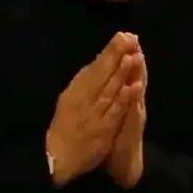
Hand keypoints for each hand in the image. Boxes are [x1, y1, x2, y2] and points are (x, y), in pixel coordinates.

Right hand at [46, 32, 142, 185]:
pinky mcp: (102, 128)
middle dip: (116, 55)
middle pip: (102, 74)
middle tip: (129, 38)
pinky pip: (115, 111)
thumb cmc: (67, 124)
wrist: (57, 158)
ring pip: (109, 90)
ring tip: (132, 57)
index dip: (109, 51)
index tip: (123, 35)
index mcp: (77, 90)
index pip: (95, 67)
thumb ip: (87, 81)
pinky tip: (135, 87)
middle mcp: (84, 99)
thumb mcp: (72, 98)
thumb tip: (102, 59)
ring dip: (121, 73)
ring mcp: (93, 113)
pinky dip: (125, 98)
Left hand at [105, 51, 147, 188]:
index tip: (125, 34)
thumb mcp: (115, 109)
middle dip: (133, 57)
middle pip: (134, 76)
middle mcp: (133, 102)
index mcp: (126, 96)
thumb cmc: (116, 133)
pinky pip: (133, 113)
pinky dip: (134, 101)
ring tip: (137, 56)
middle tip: (133, 38)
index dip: (126, 53)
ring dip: (137, 75)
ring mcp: (134, 114)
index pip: (127, 71)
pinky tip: (136, 89)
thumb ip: (115, 88)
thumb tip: (111, 69)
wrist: (123, 162)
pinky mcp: (132, 129)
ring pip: (136, 91)